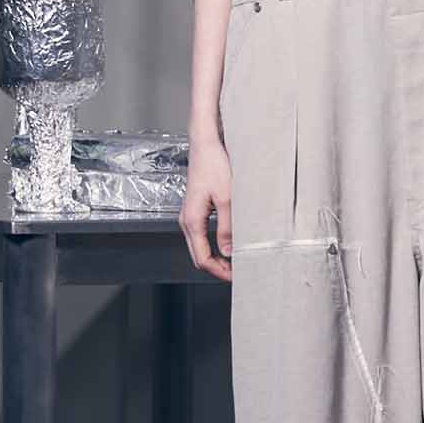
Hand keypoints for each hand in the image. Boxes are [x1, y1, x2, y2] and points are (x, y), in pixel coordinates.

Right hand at [179, 135, 232, 282]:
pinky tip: (227, 244)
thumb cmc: (214, 165)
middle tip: (237, 274)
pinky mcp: (195, 210)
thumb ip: (227, 227)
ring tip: (235, 261)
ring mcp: (189, 215)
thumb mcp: (227, 198)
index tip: (234, 277)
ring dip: (215, 257)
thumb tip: (229, 251)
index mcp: (192, 221)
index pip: (202, 258)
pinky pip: (201, 236)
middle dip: (216, 268)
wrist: (205, 145)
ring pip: (199, 247)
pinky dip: (213, 245)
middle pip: (198, 256)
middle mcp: (186, 220)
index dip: (219, 271)